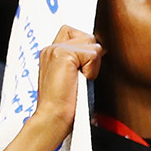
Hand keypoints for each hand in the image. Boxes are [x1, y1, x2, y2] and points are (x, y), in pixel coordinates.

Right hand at [21, 25, 101, 149]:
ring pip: (92, 43)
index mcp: (50, 52)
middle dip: (91, 56)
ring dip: (92, 64)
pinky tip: (79, 81)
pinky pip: (92, 54)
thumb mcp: (72, 76)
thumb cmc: (64, 104)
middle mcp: (51, 48)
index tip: (83, 69)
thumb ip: (79, 59)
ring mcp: (56, 49)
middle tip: (80, 77)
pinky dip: (91, 70)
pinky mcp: (63, 55)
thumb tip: (100, 49)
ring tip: (79, 80)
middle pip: (87, 36)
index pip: (75, 32)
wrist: (53, 117)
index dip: (85, 47)